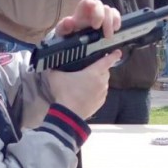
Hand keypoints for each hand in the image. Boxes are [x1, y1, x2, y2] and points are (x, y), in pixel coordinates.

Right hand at [48, 0, 120, 117]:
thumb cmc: (65, 94)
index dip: (113, 55)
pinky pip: (101, 94)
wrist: (68, 114)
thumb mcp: (56, 78)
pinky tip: (87, 93)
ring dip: (99, 81)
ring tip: (88, 82)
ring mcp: (101, 94)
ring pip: (104, 83)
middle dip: (102, 69)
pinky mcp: (100, 103)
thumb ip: (54, 69)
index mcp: (93, 73)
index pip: (107, 61)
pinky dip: (97, 92)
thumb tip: (50, 66)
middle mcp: (101, 82)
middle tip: (93, 69)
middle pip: (106, 72)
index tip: (117, 52)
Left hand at [55, 0, 120, 39]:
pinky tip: (116, 29)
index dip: (93, 7)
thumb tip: (69, 21)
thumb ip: (64, 27)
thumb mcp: (63, 31)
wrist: (76, 38)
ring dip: (111, 22)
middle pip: (101, 6)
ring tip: (108, 35)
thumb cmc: (70, 32)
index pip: (88, 2)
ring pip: (110, 10)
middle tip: (101, 31)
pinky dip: (117, 21)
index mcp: (82, 9)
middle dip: (103, 18)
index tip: (95, 21)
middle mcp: (93, 9)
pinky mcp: (109, 19)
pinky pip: (116, 15)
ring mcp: (102, 13)